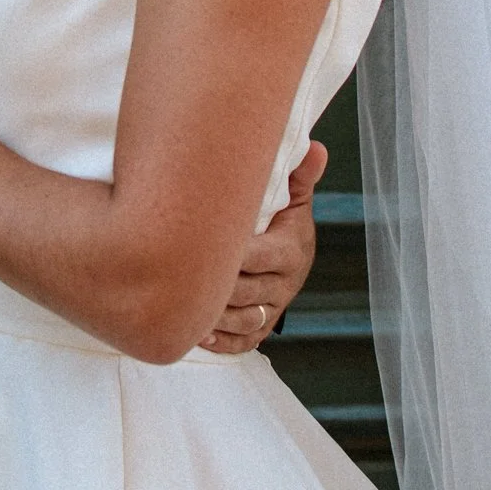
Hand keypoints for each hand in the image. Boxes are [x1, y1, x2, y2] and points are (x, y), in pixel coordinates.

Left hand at [201, 139, 324, 352]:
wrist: (293, 248)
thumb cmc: (283, 214)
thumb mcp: (293, 193)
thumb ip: (299, 174)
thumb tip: (316, 148)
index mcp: (291, 250)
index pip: (258, 256)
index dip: (229, 254)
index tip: (195, 243)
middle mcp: (285, 283)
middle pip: (246, 291)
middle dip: (212, 286)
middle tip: (173, 274)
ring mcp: (275, 308)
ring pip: (243, 320)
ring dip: (214, 317)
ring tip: (181, 306)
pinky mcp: (264, 326)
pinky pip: (246, 342)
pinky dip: (223, 342)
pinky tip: (198, 335)